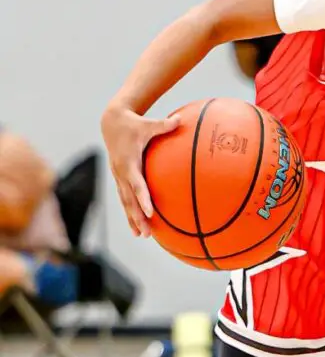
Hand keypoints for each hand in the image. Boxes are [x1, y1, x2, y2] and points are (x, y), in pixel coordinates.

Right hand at [101, 106, 179, 235]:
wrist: (111, 122)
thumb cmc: (133, 123)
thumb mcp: (147, 123)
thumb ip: (164, 124)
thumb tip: (180, 120)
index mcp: (128, 161)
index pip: (136, 184)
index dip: (142, 198)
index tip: (150, 212)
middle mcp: (121, 172)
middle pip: (129, 199)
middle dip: (137, 217)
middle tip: (147, 233)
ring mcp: (118, 176)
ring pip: (125, 202)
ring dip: (132, 219)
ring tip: (141, 235)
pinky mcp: (118, 177)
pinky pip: (124, 197)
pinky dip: (130, 211)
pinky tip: (137, 225)